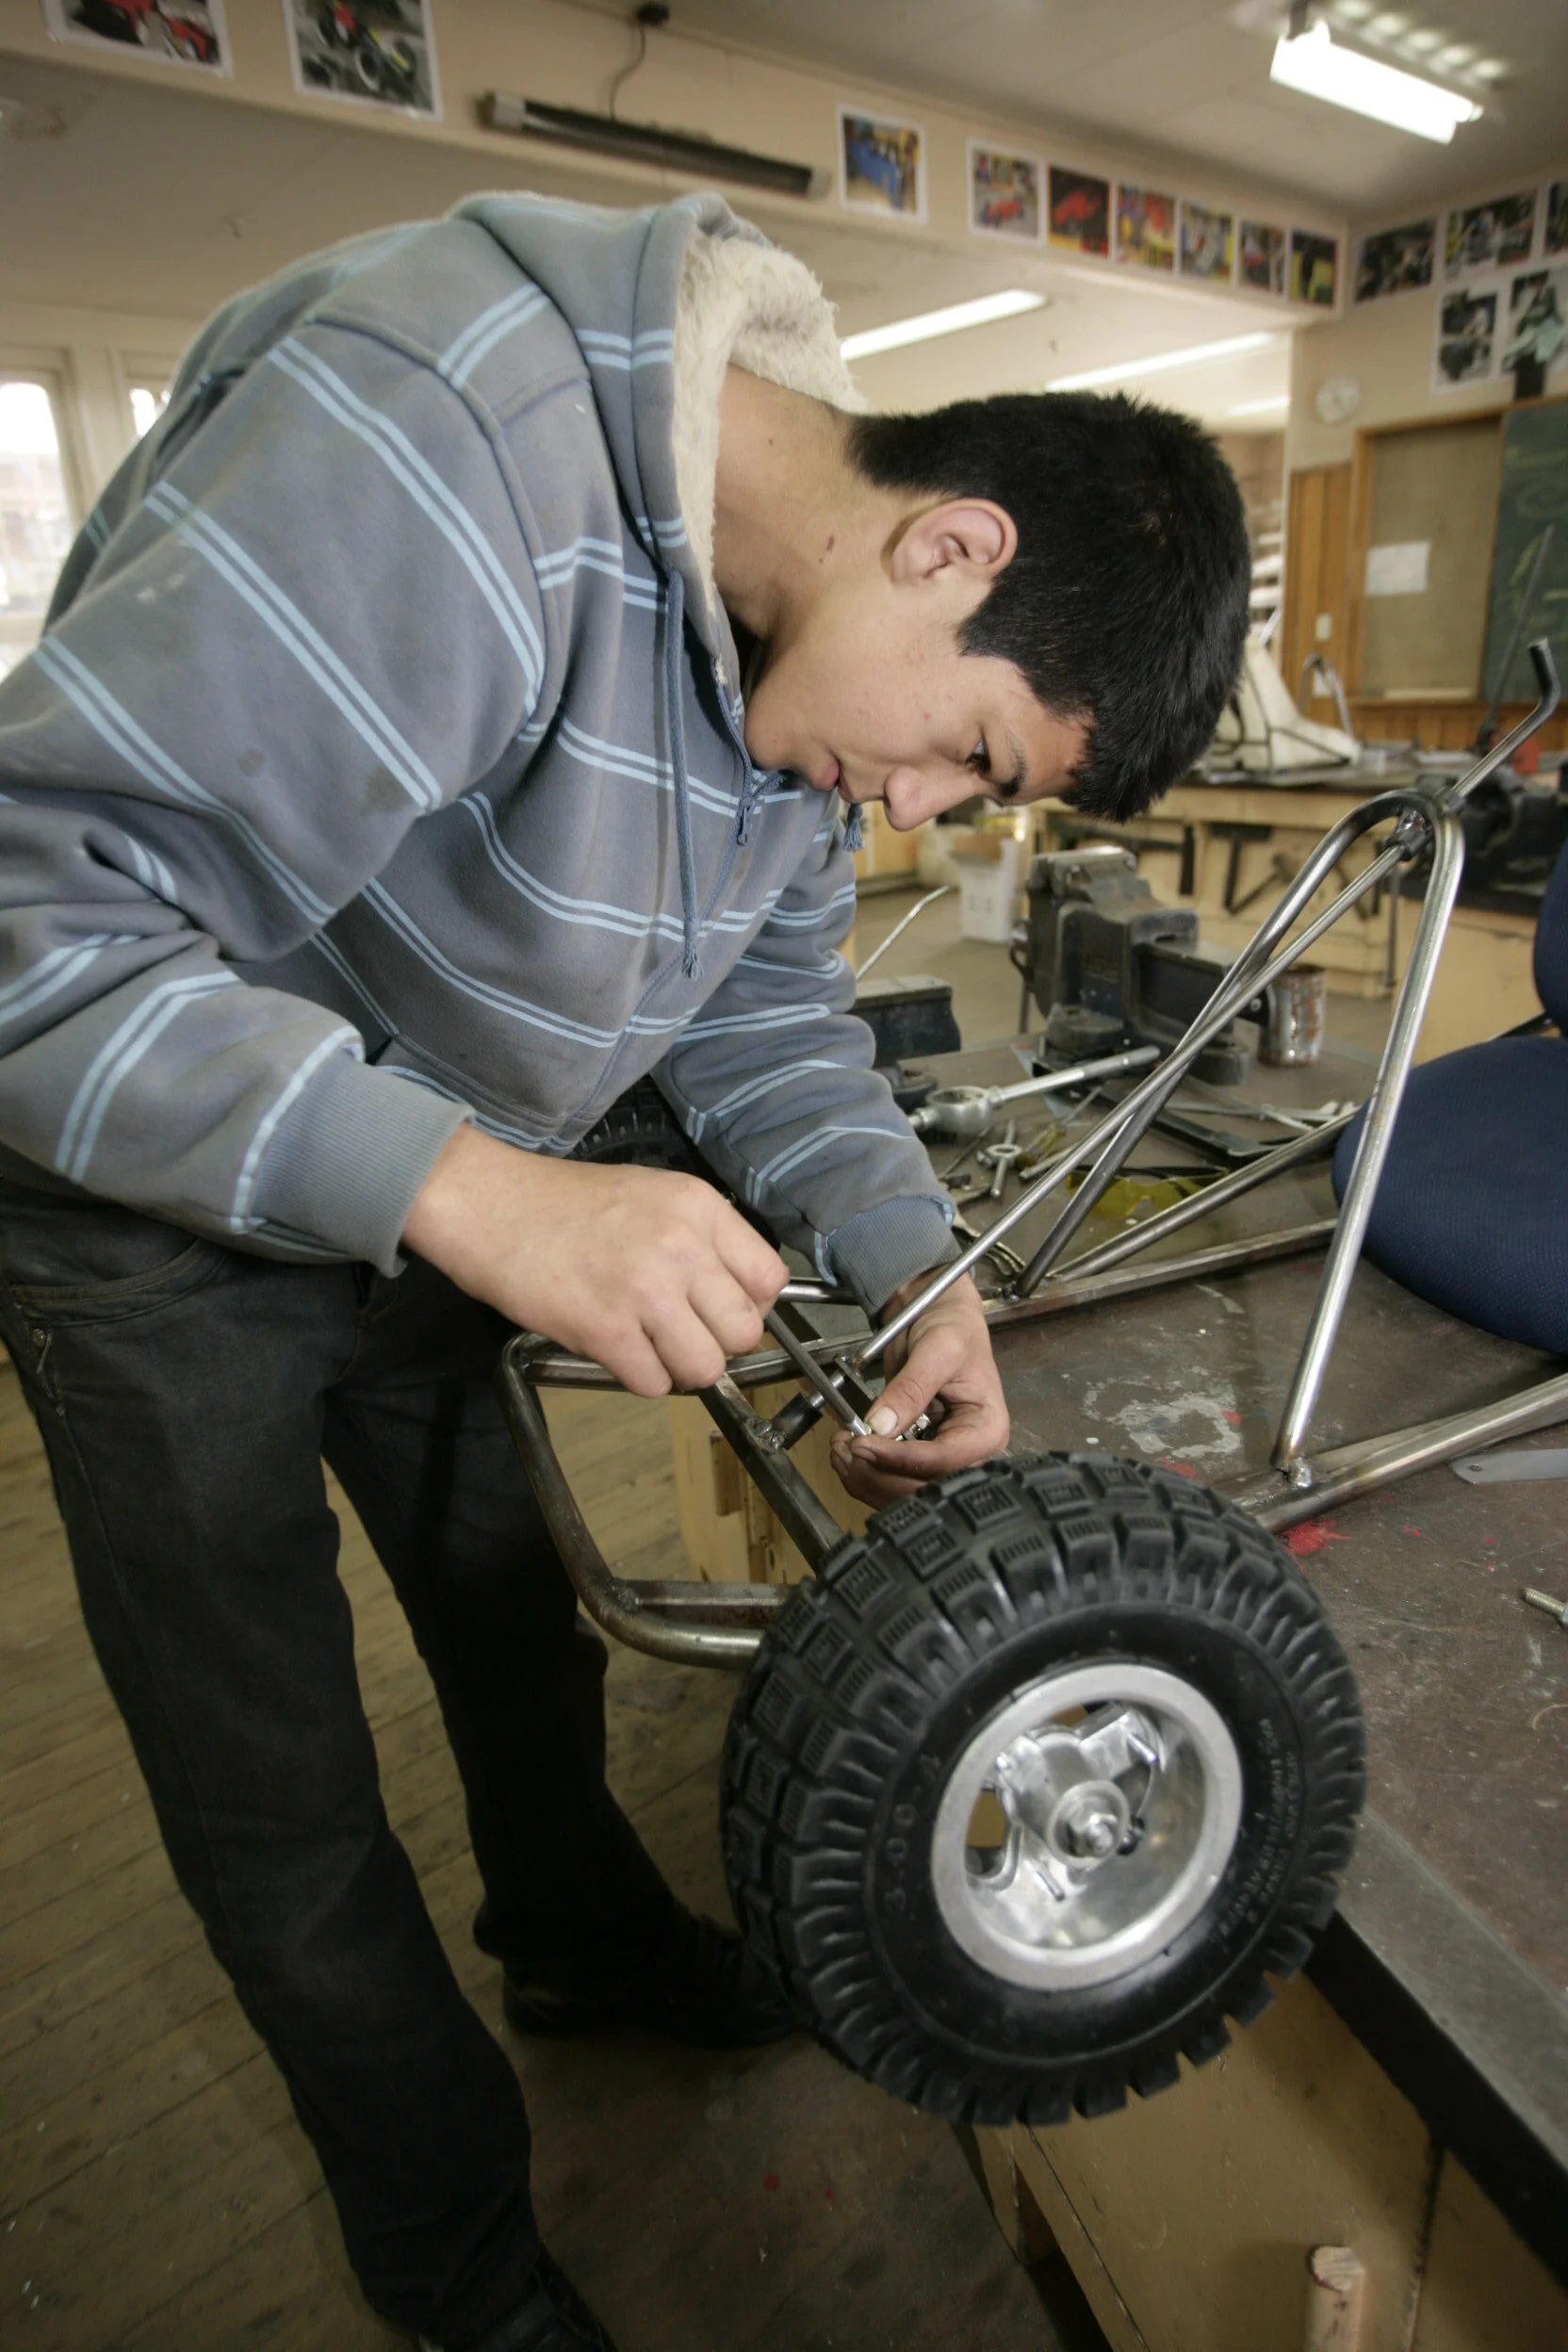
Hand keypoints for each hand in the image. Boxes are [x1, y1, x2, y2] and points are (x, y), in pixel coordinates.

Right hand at [402, 1124, 786, 1396]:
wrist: (490, 1206)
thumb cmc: (566, 1202)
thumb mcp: (652, 1194)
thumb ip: (699, 1237)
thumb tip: (733, 1292)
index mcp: (700, 1208)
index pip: (770, 1280)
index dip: (749, 1305)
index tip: (720, 1310)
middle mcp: (683, 1248)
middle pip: (745, 1332)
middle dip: (717, 1342)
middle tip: (682, 1334)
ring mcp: (646, 1292)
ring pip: (706, 1367)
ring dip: (680, 1368)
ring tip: (651, 1348)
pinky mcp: (606, 1331)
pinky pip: (653, 1384)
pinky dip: (639, 1378)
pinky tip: (617, 1351)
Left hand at [830, 1269, 1008, 1506]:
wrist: (938, 1315)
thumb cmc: (952, 1328)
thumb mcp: (937, 1349)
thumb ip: (911, 1387)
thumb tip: (882, 1424)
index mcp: (987, 1430)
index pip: (943, 1461)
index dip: (900, 1459)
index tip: (863, 1445)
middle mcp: (968, 1453)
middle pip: (922, 1485)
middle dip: (878, 1472)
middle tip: (844, 1448)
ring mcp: (942, 1459)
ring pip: (902, 1490)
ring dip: (865, 1476)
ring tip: (839, 1448)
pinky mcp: (918, 1457)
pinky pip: (891, 1478)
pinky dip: (864, 1472)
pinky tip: (846, 1451)